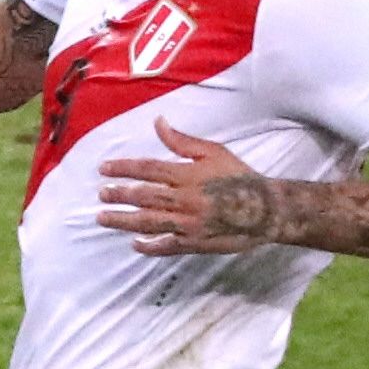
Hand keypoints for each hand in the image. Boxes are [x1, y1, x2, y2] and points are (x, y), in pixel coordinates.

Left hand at [96, 117, 271, 254]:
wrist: (266, 209)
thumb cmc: (238, 176)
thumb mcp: (213, 152)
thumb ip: (182, 141)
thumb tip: (158, 122)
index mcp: (189, 175)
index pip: (148, 169)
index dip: (123, 168)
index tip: (104, 169)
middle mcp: (186, 199)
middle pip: (144, 197)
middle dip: (119, 195)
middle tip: (101, 193)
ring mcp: (189, 224)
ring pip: (149, 222)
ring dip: (123, 220)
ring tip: (103, 217)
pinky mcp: (195, 243)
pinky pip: (167, 246)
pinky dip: (150, 246)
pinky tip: (135, 243)